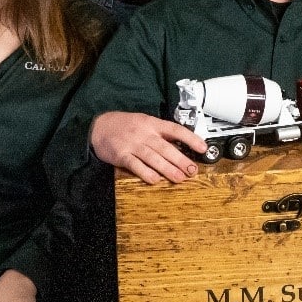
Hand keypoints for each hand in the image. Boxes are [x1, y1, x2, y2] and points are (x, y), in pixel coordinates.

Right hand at [90, 111, 207, 183]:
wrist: (99, 126)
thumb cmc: (125, 125)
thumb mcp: (144, 122)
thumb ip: (160, 133)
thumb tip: (181, 145)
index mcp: (152, 123)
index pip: (175, 129)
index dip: (190, 139)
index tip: (203, 148)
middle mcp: (144, 133)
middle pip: (166, 147)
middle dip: (181, 160)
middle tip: (193, 171)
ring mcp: (132, 144)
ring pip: (153, 157)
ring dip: (168, 169)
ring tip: (180, 178)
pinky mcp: (121, 155)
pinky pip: (135, 165)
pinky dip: (145, 173)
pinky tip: (155, 180)